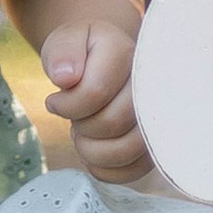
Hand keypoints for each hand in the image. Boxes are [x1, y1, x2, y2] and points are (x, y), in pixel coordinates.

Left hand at [42, 20, 150, 182]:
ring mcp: (158, 116)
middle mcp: (151, 84)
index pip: (95, 91)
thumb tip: (66, 77)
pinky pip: (133, 170)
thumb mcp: (64, 42)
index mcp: (126, 53)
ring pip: (127, 150)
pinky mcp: (155, 144)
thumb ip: (62, 52)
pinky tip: (94, 150)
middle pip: (112, 123)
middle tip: (74, 118)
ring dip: (92, 150)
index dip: (67, 105)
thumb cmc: (81, 54)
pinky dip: (105, 169)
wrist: (104, 63)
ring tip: (83, 133)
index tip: (54, 101)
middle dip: (81, 126)